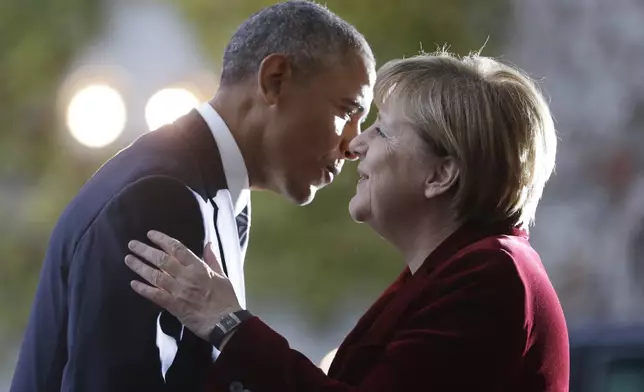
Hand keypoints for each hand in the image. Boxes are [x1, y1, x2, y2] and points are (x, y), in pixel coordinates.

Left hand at [124, 230, 241, 340]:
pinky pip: (155, 295)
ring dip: (140, 267)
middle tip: (132, 244)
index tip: (150, 234)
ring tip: (128, 259)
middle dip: (145, 250)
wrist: (225, 322)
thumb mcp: (222, 275)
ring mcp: (178, 291)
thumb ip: (212, 259)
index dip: (162, 240)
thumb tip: (208, 244)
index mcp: (199, 267)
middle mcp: (186, 276)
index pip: (177, 248)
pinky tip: (133, 284)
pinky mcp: (174, 305)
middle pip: (162, 259)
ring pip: (155, 275)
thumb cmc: (226, 298)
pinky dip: (143, 289)